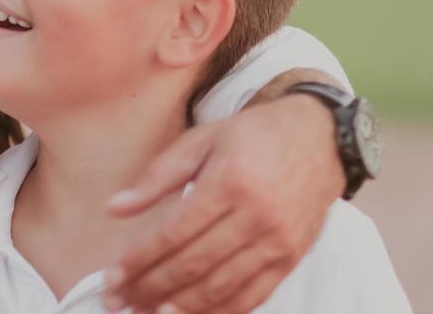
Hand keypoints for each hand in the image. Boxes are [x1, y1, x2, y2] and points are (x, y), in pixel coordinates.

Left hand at [102, 94, 343, 313]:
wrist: (321, 138)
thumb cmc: (253, 135)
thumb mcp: (202, 139)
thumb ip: (157, 175)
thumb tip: (114, 208)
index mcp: (228, 182)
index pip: (173, 232)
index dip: (139, 258)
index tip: (111, 276)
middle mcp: (255, 216)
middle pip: (192, 264)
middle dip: (149, 288)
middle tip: (118, 301)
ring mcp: (277, 241)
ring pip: (220, 287)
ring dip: (179, 307)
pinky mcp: (291, 258)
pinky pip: (252, 296)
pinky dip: (220, 311)